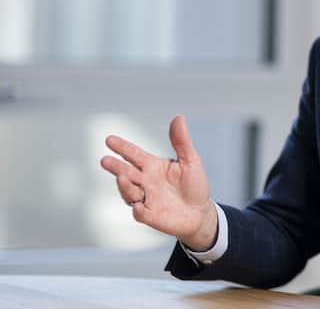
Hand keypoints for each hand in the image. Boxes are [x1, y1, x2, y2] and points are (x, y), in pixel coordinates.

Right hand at [100, 115, 217, 250]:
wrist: (199, 212)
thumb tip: (178, 118)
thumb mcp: (190, 161)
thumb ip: (181, 141)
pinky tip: (139, 204)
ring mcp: (146, 198)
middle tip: (105, 160)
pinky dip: (138, 209)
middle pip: (126, 172)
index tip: (109, 140)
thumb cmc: (194, 185)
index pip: (134, 155)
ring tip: (122, 177)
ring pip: (129, 191)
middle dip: (115, 167)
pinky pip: (140, 212)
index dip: (122, 147)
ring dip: (124, 185)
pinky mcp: (150, 215)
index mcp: (153, 166)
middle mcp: (146, 181)